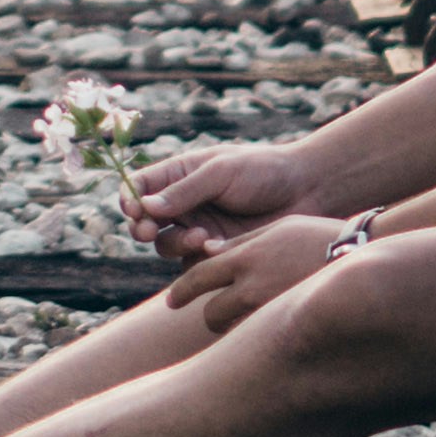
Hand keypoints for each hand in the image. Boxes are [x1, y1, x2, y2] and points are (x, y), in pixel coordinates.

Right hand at [118, 139, 319, 263]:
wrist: (306, 193)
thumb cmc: (264, 171)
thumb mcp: (221, 172)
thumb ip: (184, 190)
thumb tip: (145, 207)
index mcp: (180, 175)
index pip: (140, 186)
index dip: (129, 198)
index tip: (133, 208)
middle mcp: (184, 204)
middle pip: (145, 221)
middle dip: (142, 227)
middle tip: (147, 231)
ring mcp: (198, 229)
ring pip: (165, 245)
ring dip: (175, 242)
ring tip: (202, 237)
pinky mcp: (216, 254)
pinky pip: (192, 265)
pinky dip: (198, 259)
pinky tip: (218, 248)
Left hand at [157, 212, 361, 334]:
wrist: (361, 255)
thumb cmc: (320, 235)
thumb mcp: (278, 229)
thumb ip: (242, 244)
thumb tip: (208, 252)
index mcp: (245, 257)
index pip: (197, 277)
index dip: (181, 292)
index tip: (172, 301)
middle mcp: (251, 286)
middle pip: (211, 312)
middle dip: (211, 315)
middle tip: (216, 316)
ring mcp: (270, 310)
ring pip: (234, 331)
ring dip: (234, 329)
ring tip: (246, 325)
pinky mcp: (288, 326)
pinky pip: (261, 339)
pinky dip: (259, 338)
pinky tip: (269, 333)